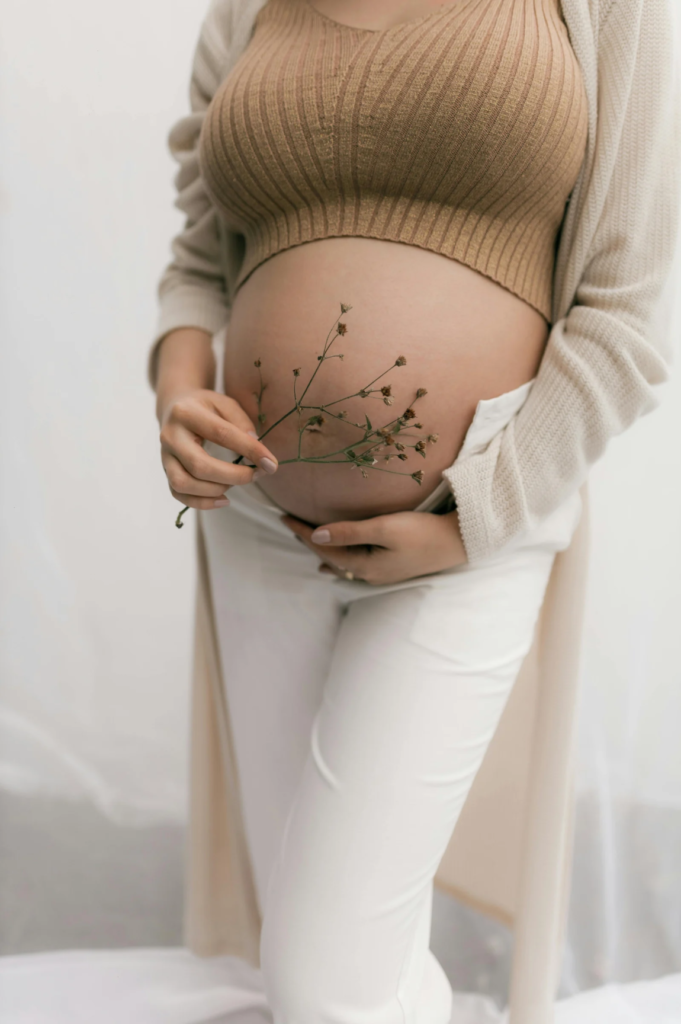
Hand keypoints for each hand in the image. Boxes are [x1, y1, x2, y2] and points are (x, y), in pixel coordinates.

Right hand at [158, 388, 278, 510]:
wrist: (174, 407)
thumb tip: (258, 452)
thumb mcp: (225, 404)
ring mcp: (164, 456)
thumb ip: (242, 423)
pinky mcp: (165, 471)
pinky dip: (202, 503)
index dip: (249, 450)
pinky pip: (178, 494)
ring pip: (183, 484)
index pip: (221, 434)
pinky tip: (223, 500)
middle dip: (233, 476)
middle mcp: (170, 436)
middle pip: (199, 465)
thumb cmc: (206, 407)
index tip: (271, 463)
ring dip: (215, 490)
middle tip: (255, 475)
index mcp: (186, 413)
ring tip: (235, 484)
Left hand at [281, 509, 467, 584]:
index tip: (283, 517)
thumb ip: (349, 532)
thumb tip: (316, 536)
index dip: (303, 532)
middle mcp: (369, 574)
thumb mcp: (383, 528)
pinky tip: (336, 566)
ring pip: (341, 564)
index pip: (324, 548)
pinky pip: (355, 565)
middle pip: (330, 558)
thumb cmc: (422, 532)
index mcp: (364, 565)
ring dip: (323, 553)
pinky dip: (340, 560)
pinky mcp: (391, 568)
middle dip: (309, 542)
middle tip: (289, 525)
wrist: (457, 542)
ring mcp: (380, 573)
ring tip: (306, 545)